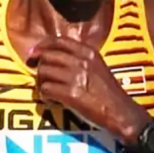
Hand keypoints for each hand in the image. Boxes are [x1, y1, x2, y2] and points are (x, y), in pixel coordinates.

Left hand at [29, 36, 150, 142]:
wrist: (120, 111)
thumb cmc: (108, 89)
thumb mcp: (97, 64)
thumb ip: (79, 56)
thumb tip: (54, 54)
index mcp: (87, 51)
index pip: (58, 41)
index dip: (42, 45)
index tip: (33, 51)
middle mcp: (80, 60)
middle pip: (47, 56)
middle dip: (39, 65)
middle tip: (39, 74)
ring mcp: (75, 77)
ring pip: (44, 71)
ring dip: (41, 81)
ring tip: (46, 88)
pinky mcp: (71, 94)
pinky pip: (46, 89)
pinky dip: (44, 94)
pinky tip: (49, 98)